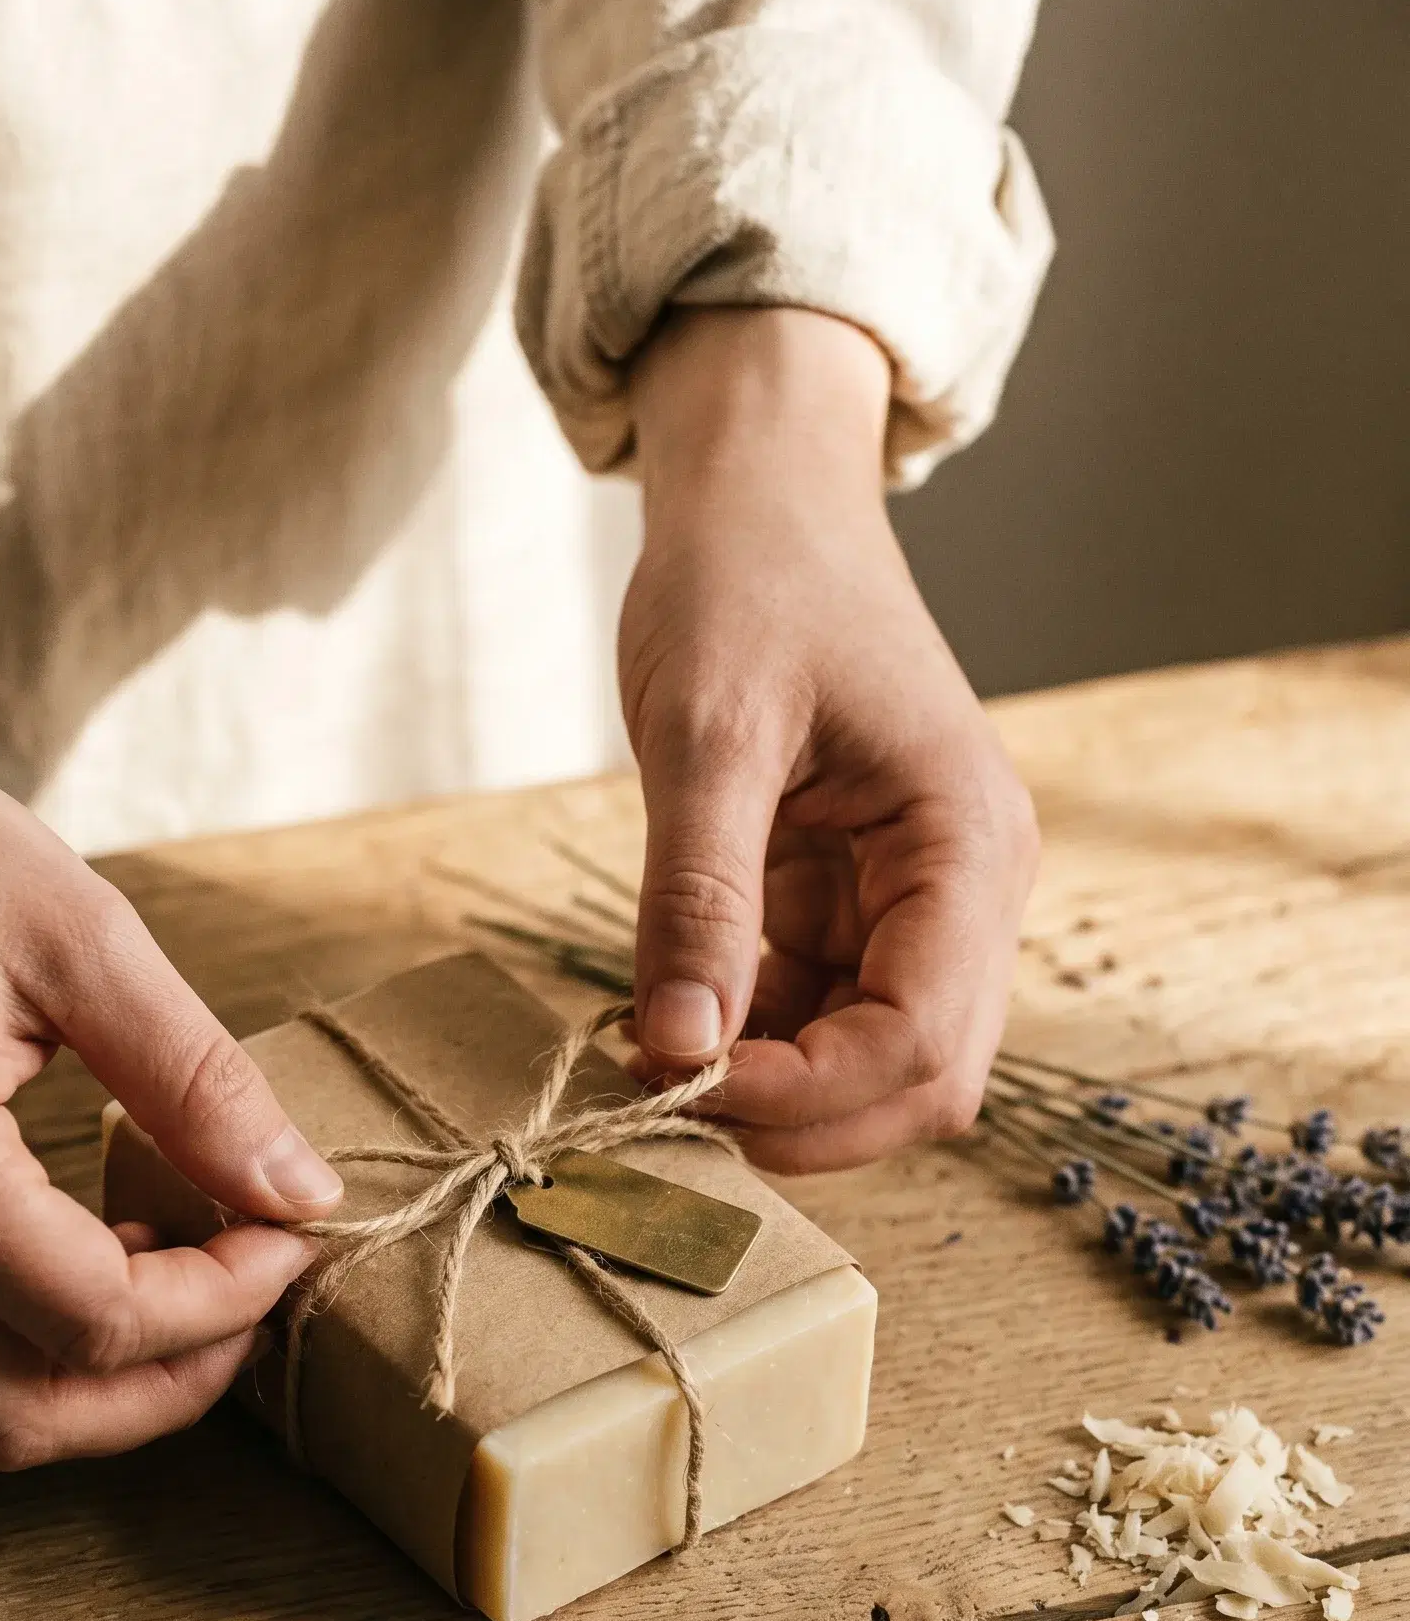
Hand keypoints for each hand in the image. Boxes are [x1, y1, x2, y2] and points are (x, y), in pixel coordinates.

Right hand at [0, 637, 342, 1465]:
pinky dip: (16, 1353)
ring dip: (86, 1391)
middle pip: (16, 1416)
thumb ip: (199, 1083)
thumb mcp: (84, 937)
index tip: (292, 1235)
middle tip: (251, 1308)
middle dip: (161, 1388)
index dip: (222, 1301)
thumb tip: (303, 1195)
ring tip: (182, 1299)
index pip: (95, 1318)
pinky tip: (91, 1264)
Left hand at [621, 306, 1038, 1171]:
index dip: (806, 1093)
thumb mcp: (708, 736)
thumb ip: (698, 899)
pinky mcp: (855, 908)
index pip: (921, 1040)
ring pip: (869, 1068)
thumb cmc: (748, 583)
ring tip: (653, 1062)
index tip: (681, 1082)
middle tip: (663, 1103)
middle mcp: (967, 891)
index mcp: (967, 843)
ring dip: (772, 1093)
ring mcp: (915, 905)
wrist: (760, 503)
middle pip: (918, 1083)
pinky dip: (751, 1046)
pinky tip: (668, 1022)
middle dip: (800, 1117)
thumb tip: (680, 1052)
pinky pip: (817, 1019)